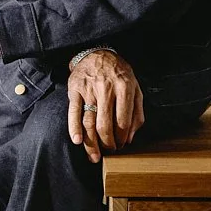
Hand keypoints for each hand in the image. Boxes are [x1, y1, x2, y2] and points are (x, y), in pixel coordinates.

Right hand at [68, 50, 143, 164]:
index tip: (120, 145)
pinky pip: (73, 112)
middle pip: (105, 125)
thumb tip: (130, 138)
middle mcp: (106, 89)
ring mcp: (89, 89)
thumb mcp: (135, 88)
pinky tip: (77, 141)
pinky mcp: (74, 90)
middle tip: (109, 150)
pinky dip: (74, 128)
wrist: (96, 53)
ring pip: (89, 122)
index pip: (123, 121)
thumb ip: (137, 113)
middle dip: (108, 143)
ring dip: (92, 143)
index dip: (121, 138)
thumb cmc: (118, 74)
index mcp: (124, 88)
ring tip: (95, 156)